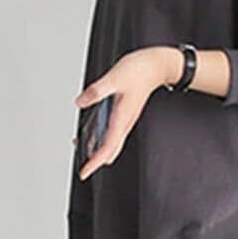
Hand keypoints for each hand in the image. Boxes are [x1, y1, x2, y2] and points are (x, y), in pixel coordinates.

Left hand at [74, 46, 180, 180]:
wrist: (157, 66)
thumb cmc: (140, 70)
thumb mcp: (115, 77)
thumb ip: (97, 91)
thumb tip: (81, 102)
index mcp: (122, 117)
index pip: (107, 147)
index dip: (95, 162)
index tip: (85, 172)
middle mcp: (124, 122)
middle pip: (109, 150)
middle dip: (95, 161)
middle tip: (83, 168)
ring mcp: (125, 119)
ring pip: (111, 143)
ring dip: (98, 150)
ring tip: (83, 152)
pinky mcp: (124, 114)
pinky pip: (112, 132)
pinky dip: (101, 138)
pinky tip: (92, 134)